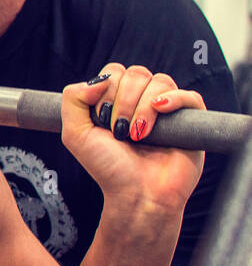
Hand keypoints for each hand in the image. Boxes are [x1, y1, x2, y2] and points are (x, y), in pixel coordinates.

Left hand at [60, 64, 205, 212]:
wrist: (137, 194)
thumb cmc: (107, 167)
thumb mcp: (75, 133)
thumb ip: (73, 99)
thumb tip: (99, 79)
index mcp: (118, 100)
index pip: (115, 72)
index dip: (106, 89)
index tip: (102, 119)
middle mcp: (143, 101)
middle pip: (136, 73)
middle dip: (123, 100)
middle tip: (120, 130)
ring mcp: (168, 110)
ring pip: (160, 82)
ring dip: (143, 106)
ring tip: (138, 134)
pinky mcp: (192, 122)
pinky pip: (189, 96)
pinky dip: (174, 99)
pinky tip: (160, 110)